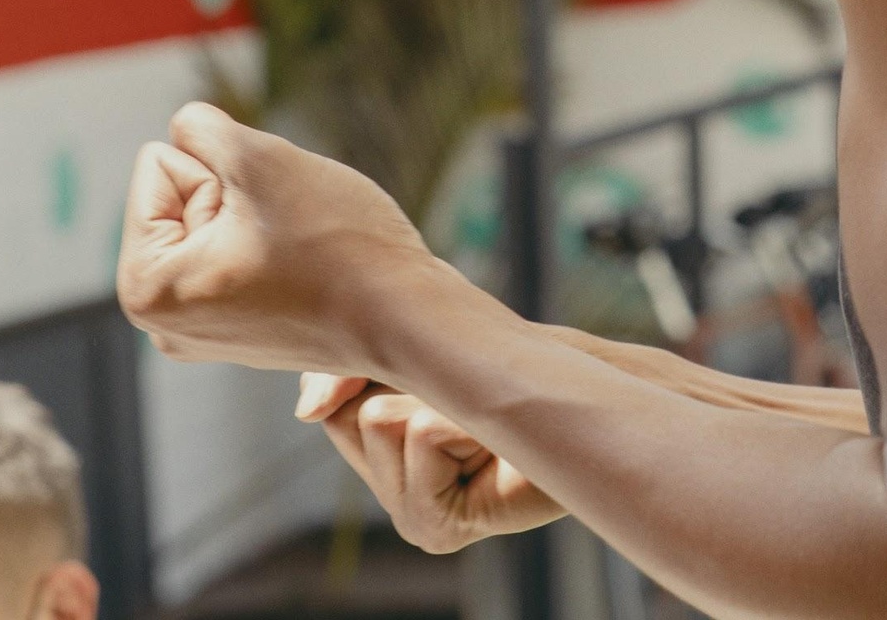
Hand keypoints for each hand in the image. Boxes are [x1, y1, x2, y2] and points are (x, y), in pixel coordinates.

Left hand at [117, 103, 439, 375]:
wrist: (407, 315)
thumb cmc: (334, 242)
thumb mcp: (257, 157)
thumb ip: (202, 126)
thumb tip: (186, 128)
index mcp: (143, 288)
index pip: (158, 163)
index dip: (219, 172)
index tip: (263, 218)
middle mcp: (161, 324)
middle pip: (181, 194)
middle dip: (236, 194)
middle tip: (285, 234)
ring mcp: (203, 332)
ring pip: (216, 219)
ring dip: (258, 215)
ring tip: (297, 250)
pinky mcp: (242, 330)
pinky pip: (240, 251)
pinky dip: (274, 244)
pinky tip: (306, 269)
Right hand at [297, 374, 564, 553]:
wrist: (582, 403)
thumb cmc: (510, 373)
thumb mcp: (414, 357)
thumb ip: (347, 376)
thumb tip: (304, 411)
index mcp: (382, 464)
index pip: (331, 405)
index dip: (382, 370)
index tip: (441, 379)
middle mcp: (392, 501)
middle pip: (353, 414)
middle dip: (416, 387)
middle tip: (472, 409)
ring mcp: (412, 523)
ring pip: (384, 419)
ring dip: (447, 402)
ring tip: (487, 429)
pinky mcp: (437, 530)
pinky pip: (422, 433)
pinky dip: (462, 420)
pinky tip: (494, 449)